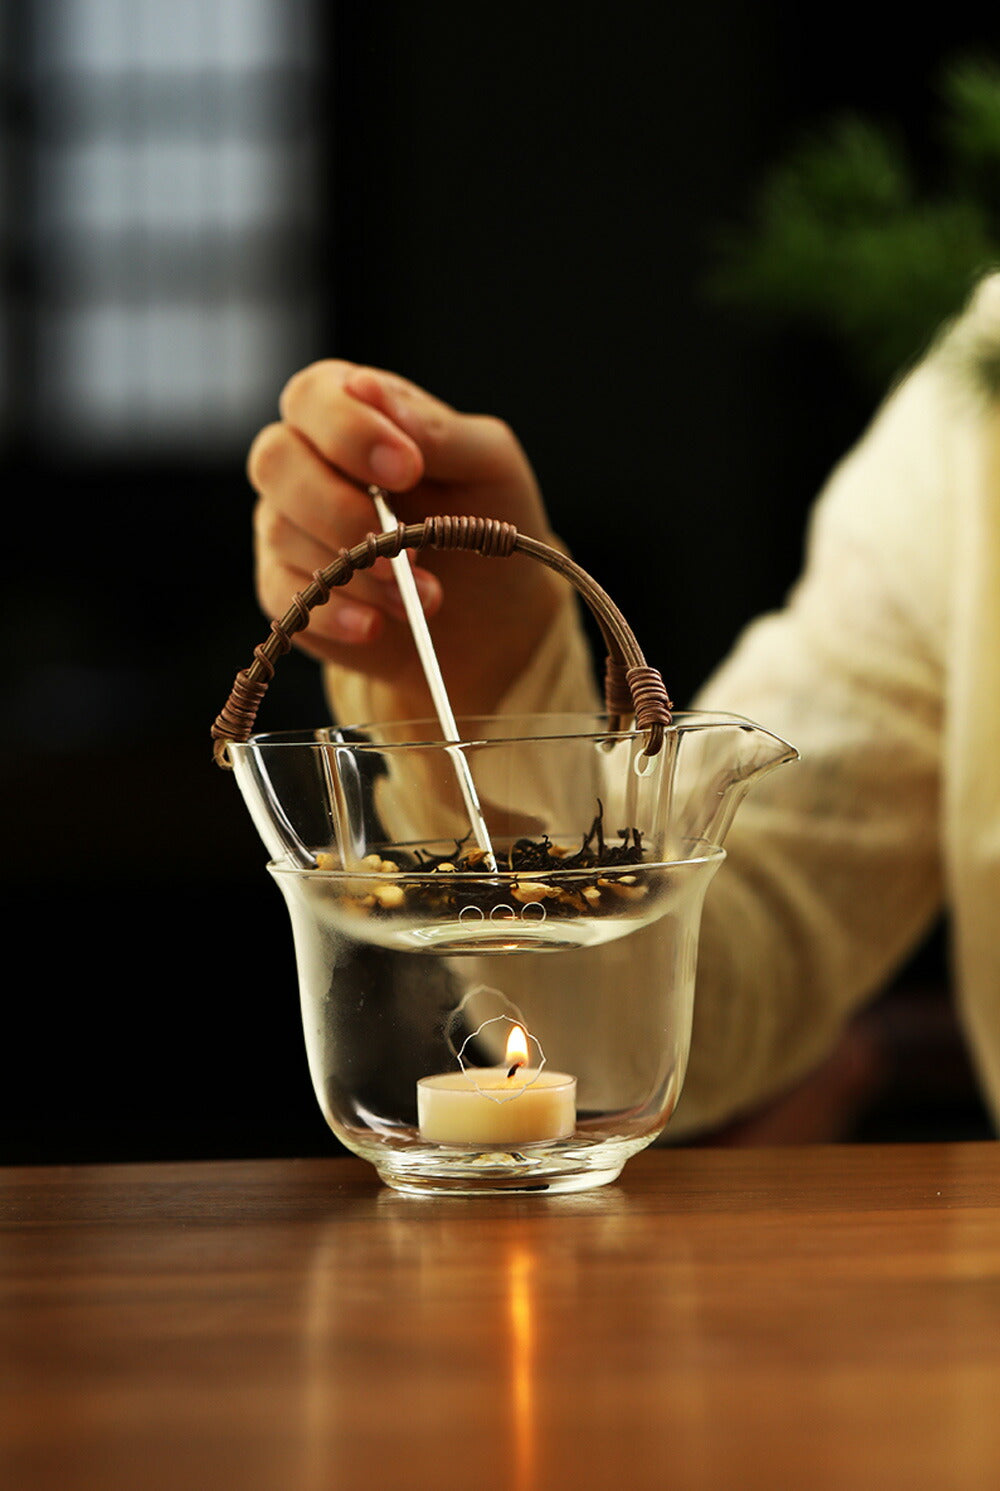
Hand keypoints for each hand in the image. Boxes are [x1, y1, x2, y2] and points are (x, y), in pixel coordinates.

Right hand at [248, 361, 563, 715]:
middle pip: (275, 461)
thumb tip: (369, 389)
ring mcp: (288, 525)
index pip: (313, 397)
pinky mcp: (288, 588)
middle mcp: (305, 461)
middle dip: (340, 507)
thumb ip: (435, 429)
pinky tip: (376, 624)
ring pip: (282, 533)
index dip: (350, 430)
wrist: (493, 610)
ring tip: (425, 595)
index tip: (408, 469)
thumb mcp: (486, 463)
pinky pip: (286, 597)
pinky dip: (333, 613)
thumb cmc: (486, 517)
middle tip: (406, 544)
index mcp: (351, 410)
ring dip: (358, 570)